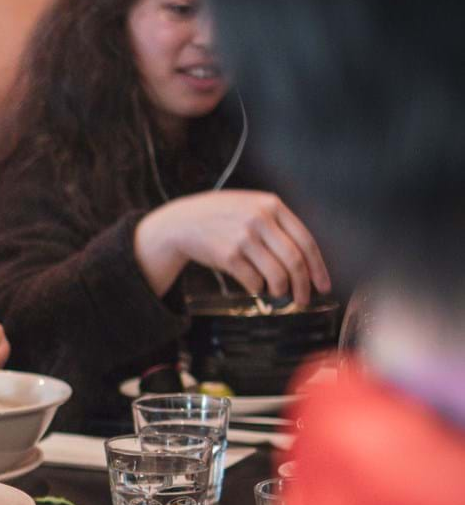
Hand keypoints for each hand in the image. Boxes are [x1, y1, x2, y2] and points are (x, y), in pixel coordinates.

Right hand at [135, 190, 331, 304]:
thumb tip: (306, 261)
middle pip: (295, 261)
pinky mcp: (229, 255)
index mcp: (272, 205)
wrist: (181, 222)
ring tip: (276, 293)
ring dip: (280, 291)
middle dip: (303, 286)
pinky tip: (253, 285)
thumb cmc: (220, 216)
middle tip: (303, 299)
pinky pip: (254, 281)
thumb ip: (277, 223)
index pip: (306, 241)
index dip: (318, 268)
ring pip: (277, 275)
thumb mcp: (251, 206)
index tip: (322, 285)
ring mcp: (244, 237)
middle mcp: (260, 219)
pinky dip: (257, 288)